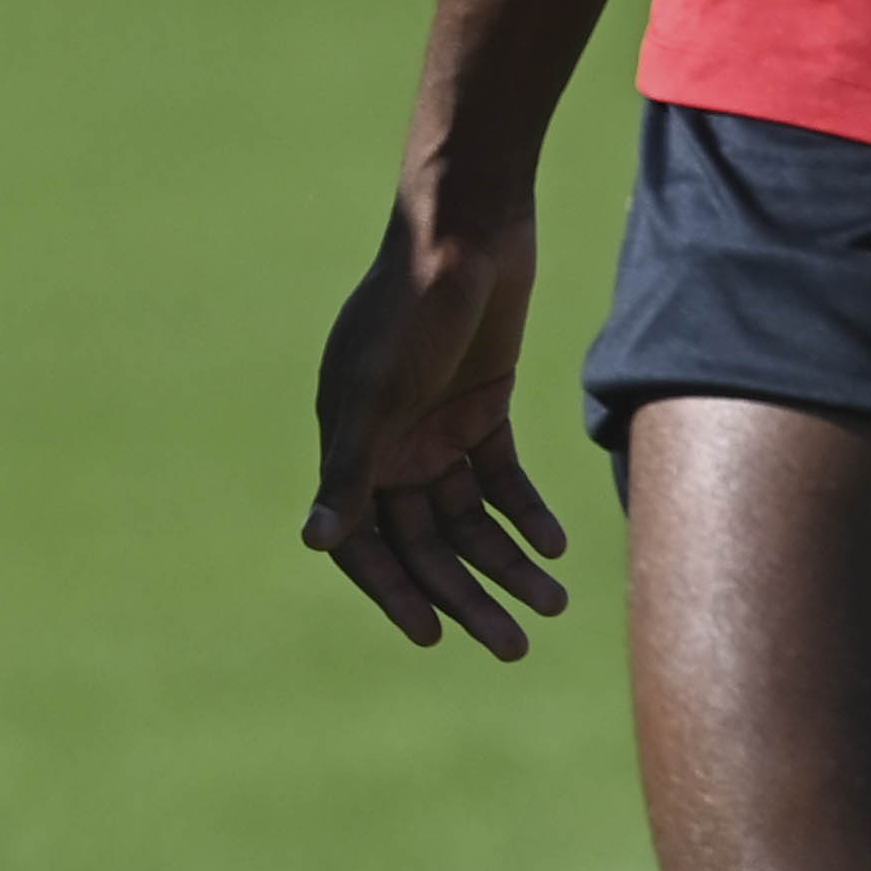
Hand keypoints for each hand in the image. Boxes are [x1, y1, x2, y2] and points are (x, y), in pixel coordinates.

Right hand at [304, 202, 571, 655]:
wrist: (467, 226)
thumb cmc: (410, 304)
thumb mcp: (378, 390)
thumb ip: (350, 468)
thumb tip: (315, 542)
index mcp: (350, 441)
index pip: (364, 538)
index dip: (394, 589)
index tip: (433, 636)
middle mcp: (388, 443)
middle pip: (425, 541)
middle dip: (466, 593)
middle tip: (514, 644)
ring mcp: (435, 427)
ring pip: (470, 519)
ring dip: (506, 563)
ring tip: (550, 602)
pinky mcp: (481, 408)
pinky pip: (502, 481)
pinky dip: (526, 514)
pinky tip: (554, 545)